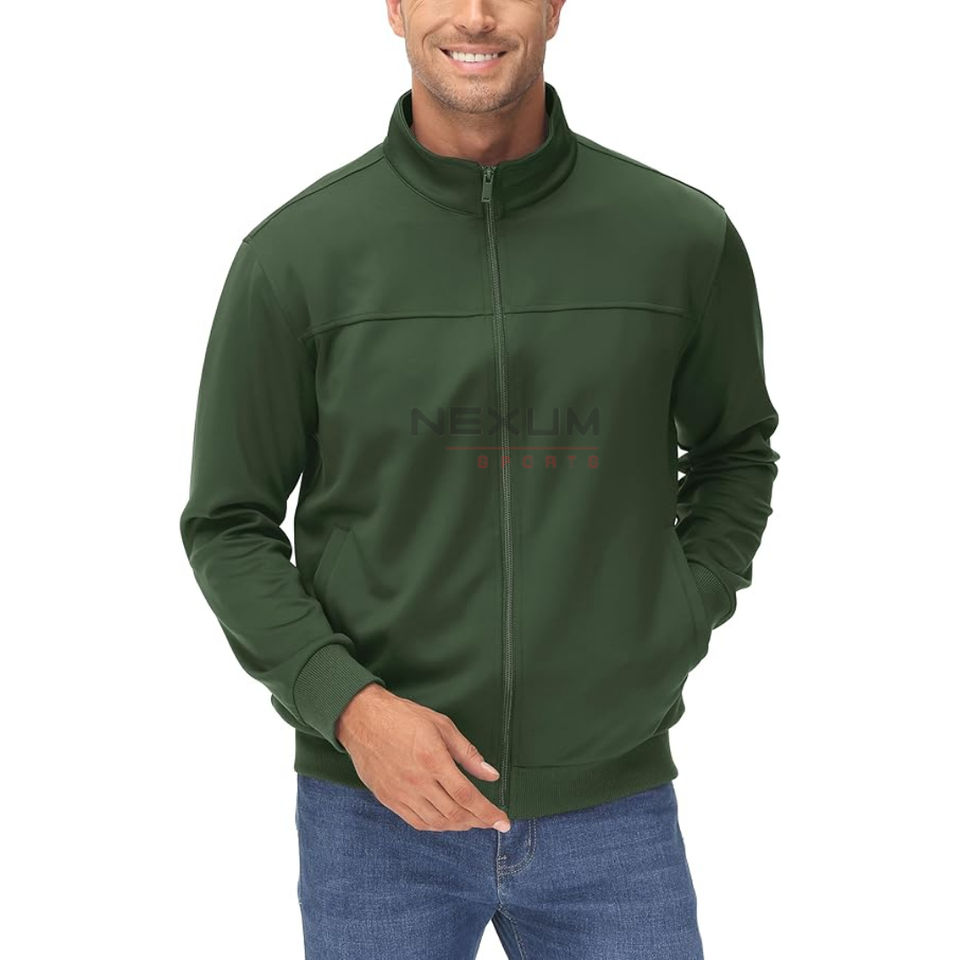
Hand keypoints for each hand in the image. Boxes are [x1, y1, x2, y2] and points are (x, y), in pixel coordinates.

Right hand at [334, 683, 511, 832]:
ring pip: (436, 822)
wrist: (361, 719)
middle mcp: (417, 782)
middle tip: (491, 822)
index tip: (503, 821)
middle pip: (454, 814)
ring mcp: (401, 793)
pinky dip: (436, 826)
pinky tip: (446, 821)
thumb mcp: (441, 725)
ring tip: (472, 822)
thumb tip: (490, 774)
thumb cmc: (403, 717)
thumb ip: (467, 753)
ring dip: (459, 826)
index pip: (467, 795)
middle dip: (478, 822)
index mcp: (433, 760)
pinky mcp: (388, 799)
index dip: (488, 812)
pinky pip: (416, 822)